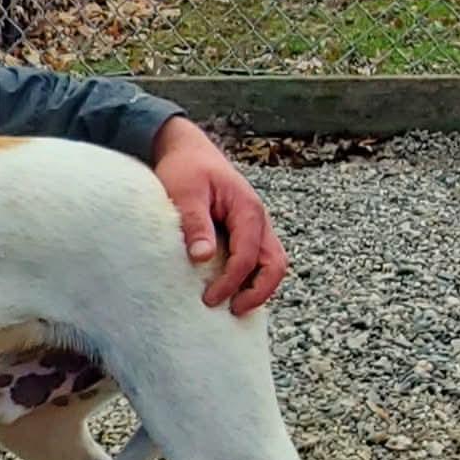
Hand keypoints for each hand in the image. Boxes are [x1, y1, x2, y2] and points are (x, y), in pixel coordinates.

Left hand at [151, 116, 288, 315]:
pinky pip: (258, 258)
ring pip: (271, 262)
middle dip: (259, 291)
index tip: (210, 298)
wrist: (187, 150)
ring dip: (258, 286)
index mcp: (247, 209)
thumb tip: (203, 257)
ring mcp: (255, 226)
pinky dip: (251, 276)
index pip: (249, 255)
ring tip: (234, 306)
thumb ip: (194, 222)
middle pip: (275, 263)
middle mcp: (258, 219)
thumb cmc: (186, 168)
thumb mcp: (185, 192)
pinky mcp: (246, 231)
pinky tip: (231, 289)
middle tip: (233, 310)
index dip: (232, 281)